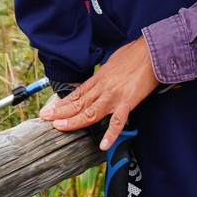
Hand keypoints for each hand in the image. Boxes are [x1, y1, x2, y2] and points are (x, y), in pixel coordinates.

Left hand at [39, 36, 159, 149]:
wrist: (151, 51)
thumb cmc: (134, 55)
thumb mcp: (113, 63)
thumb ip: (105, 75)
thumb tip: (101, 80)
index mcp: (99, 79)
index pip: (76, 94)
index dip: (62, 104)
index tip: (49, 110)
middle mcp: (103, 88)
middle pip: (78, 103)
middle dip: (60, 112)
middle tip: (45, 118)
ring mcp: (114, 96)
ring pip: (90, 112)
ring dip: (74, 121)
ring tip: (60, 128)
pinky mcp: (128, 101)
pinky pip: (118, 121)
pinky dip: (111, 134)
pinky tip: (103, 144)